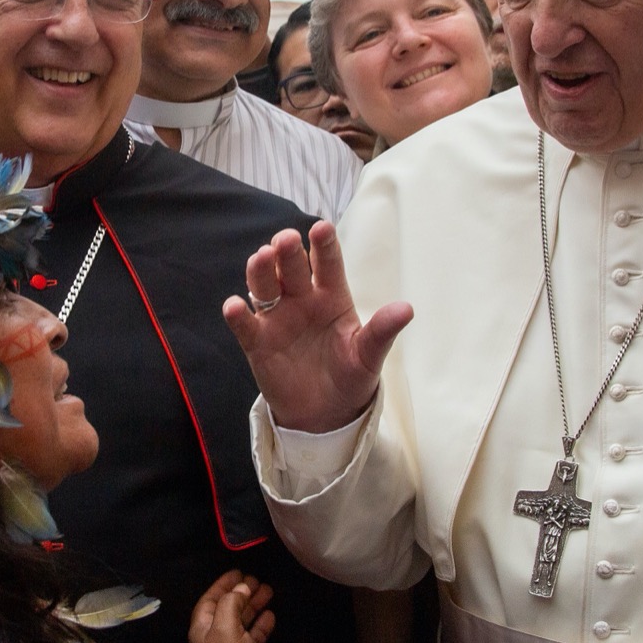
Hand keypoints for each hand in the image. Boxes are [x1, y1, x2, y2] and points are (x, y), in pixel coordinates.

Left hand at [189, 571, 275, 642]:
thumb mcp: (226, 628)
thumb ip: (232, 603)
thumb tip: (242, 588)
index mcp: (203, 629)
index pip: (210, 600)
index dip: (223, 585)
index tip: (238, 571)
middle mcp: (216, 637)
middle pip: (228, 608)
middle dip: (241, 593)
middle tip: (257, 579)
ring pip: (243, 620)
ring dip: (254, 605)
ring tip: (268, 591)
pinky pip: (254, 636)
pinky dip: (262, 624)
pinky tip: (271, 614)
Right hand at [223, 222, 413, 432]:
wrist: (326, 414)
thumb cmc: (351, 375)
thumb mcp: (369, 355)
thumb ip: (382, 331)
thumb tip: (407, 309)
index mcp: (332, 295)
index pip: (328, 264)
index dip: (324, 245)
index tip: (321, 228)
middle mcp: (302, 299)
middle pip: (291, 267)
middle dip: (287, 251)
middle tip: (286, 240)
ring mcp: (277, 318)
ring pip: (264, 286)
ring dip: (261, 271)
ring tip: (262, 259)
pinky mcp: (258, 342)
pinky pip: (245, 325)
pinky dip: (238, 315)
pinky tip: (235, 306)